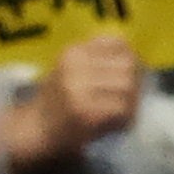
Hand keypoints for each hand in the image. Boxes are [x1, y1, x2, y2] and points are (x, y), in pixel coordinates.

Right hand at [9, 30, 141, 166]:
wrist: (37, 130)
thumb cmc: (59, 101)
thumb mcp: (71, 70)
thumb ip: (99, 60)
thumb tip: (137, 57)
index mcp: (73, 52)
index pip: (118, 43)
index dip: (132, 59)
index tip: (131, 74)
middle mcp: (74, 65)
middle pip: (128, 66)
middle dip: (136, 83)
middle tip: (131, 98)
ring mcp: (78, 88)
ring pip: (128, 88)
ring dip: (133, 103)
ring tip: (124, 113)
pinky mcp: (86, 112)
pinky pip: (123, 109)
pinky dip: (127, 118)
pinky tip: (119, 124)